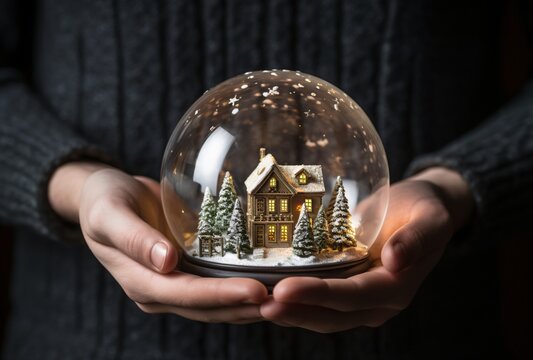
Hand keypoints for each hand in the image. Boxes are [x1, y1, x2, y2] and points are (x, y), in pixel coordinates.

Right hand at [49, 163, 267, 323]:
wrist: (104, 198)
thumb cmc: (103, 201)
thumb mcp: (109, 213)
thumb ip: (133, 237)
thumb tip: (165, 261)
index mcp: (139, 281)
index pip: (185, 294)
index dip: (221, 295)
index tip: (256, 290)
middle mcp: (158, 291)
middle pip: (206, 307)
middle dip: (244, 306)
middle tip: (283, 299)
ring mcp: (172, 284)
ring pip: (214, 305)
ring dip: (247, 305)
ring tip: (283, 298)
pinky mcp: (185, 273)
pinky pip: (215, 287)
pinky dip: (239, 290)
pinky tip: (265, 284)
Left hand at [260, 167, 473, 331]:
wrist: (420, 211)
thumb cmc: (423, 208)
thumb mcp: (430, 216)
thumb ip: (418, 238)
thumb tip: (396, 260)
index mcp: (398, 287)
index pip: (353, 296)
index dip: (319, 295)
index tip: (284, 289)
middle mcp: (379, 302)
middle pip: (333, 314)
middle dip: (296, 311)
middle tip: (261, 303)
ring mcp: (363, 300)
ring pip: (323, 316)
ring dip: (292, 312)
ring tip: (258, 304)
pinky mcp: (349, 290)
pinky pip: (320, 303)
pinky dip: (297, 303)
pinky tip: (271, 294)